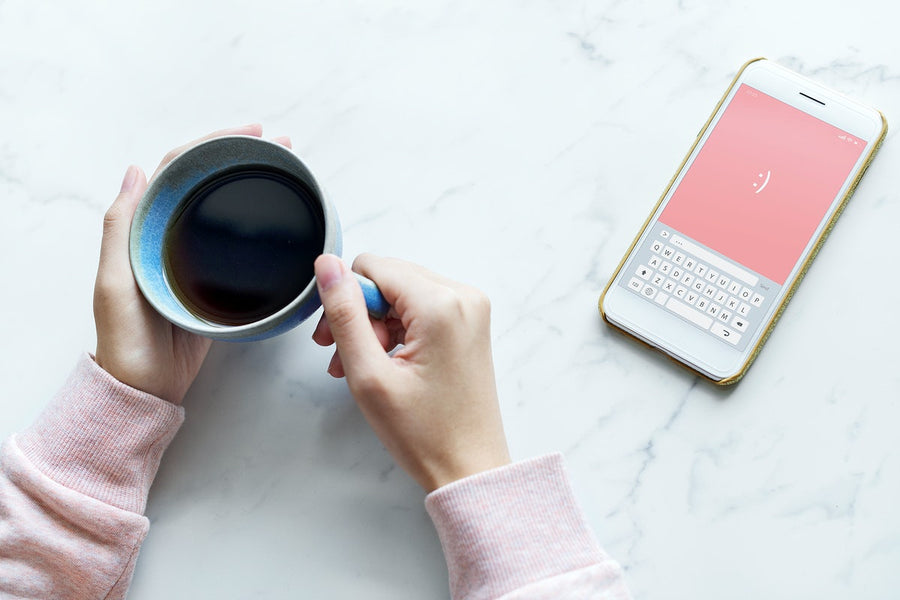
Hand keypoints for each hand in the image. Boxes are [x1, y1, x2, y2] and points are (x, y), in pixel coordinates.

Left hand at [93, 124, 292, 403]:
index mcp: (146, 228)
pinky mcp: (216, 280)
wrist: (146, 387)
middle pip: (208, 183)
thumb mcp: (115, 281)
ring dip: (254, 186)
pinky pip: (238, 243)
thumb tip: (136, 169)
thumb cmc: (126, 338)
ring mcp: (196, 257)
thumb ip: (120, 228)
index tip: (251, 133)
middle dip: (244, 159)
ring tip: (289, 171)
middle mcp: (171, 235)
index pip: (179, 171)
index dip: (213, 144)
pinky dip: (258, 225)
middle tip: (282, 147)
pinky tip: (280, 220)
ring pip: (225, 209)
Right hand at [312, 254, 510, 491]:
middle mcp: (463, 296)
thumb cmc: (424, 433)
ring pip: (402, 293)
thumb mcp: (368, 374)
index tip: (335, 340)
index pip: (373, 267)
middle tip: (346, 358)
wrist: (470, 466)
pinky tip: (386, 362)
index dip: (346, 300)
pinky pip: (421, 308)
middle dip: (360, 313)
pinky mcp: (470, 323)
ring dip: (376, 325)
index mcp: (441, 304)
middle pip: (389, 277)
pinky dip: (398, 330)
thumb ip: (345, 314)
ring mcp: (471, 309)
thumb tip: (328, 266)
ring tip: (365, 367)